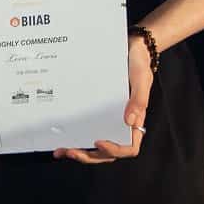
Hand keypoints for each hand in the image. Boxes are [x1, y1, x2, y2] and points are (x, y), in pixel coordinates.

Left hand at [56, 37, 152, 164]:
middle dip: (89, 155)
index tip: (99, 141)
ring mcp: (108, 120)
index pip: (129, 147)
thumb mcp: (141, 79)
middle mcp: (121, 124)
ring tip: (62, 150)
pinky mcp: (96, 113)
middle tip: (72, 152)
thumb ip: (138, 100)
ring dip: (80, 151)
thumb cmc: (139, 64)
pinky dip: (76, 137)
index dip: (114, 150)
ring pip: (95, 145)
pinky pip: (87, 129)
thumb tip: (130, 122)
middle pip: (107, 152)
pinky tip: (62, 138)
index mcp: (136, 120)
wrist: (131, 48)